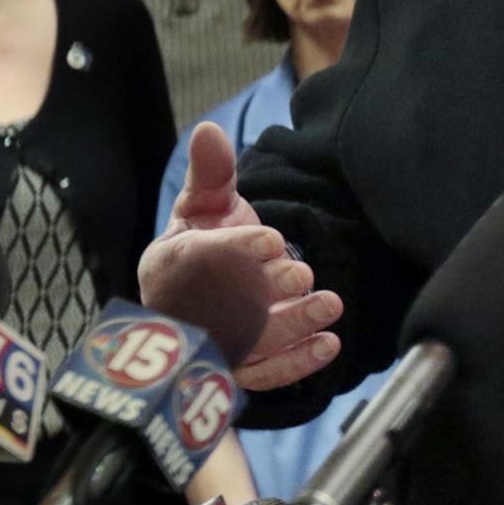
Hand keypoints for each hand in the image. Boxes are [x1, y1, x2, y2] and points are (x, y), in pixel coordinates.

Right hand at [139, 121, 343, 388]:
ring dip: (292, 327)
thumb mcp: (203, 203)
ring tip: (329, 305)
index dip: (237, 249)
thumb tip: (208, 129)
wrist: (197, 296)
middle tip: (303, 275)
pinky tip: (329, 345)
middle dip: (267, 290)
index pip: (201, 257)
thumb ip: (212, 171)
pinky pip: (265, 375)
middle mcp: (191, 309)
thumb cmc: (204, 242)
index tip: (273, 239)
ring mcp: (217, 342)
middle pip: (226, 306)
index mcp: (174, 262)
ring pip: (250, 344)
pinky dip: (297, 364)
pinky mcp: (240, 368)